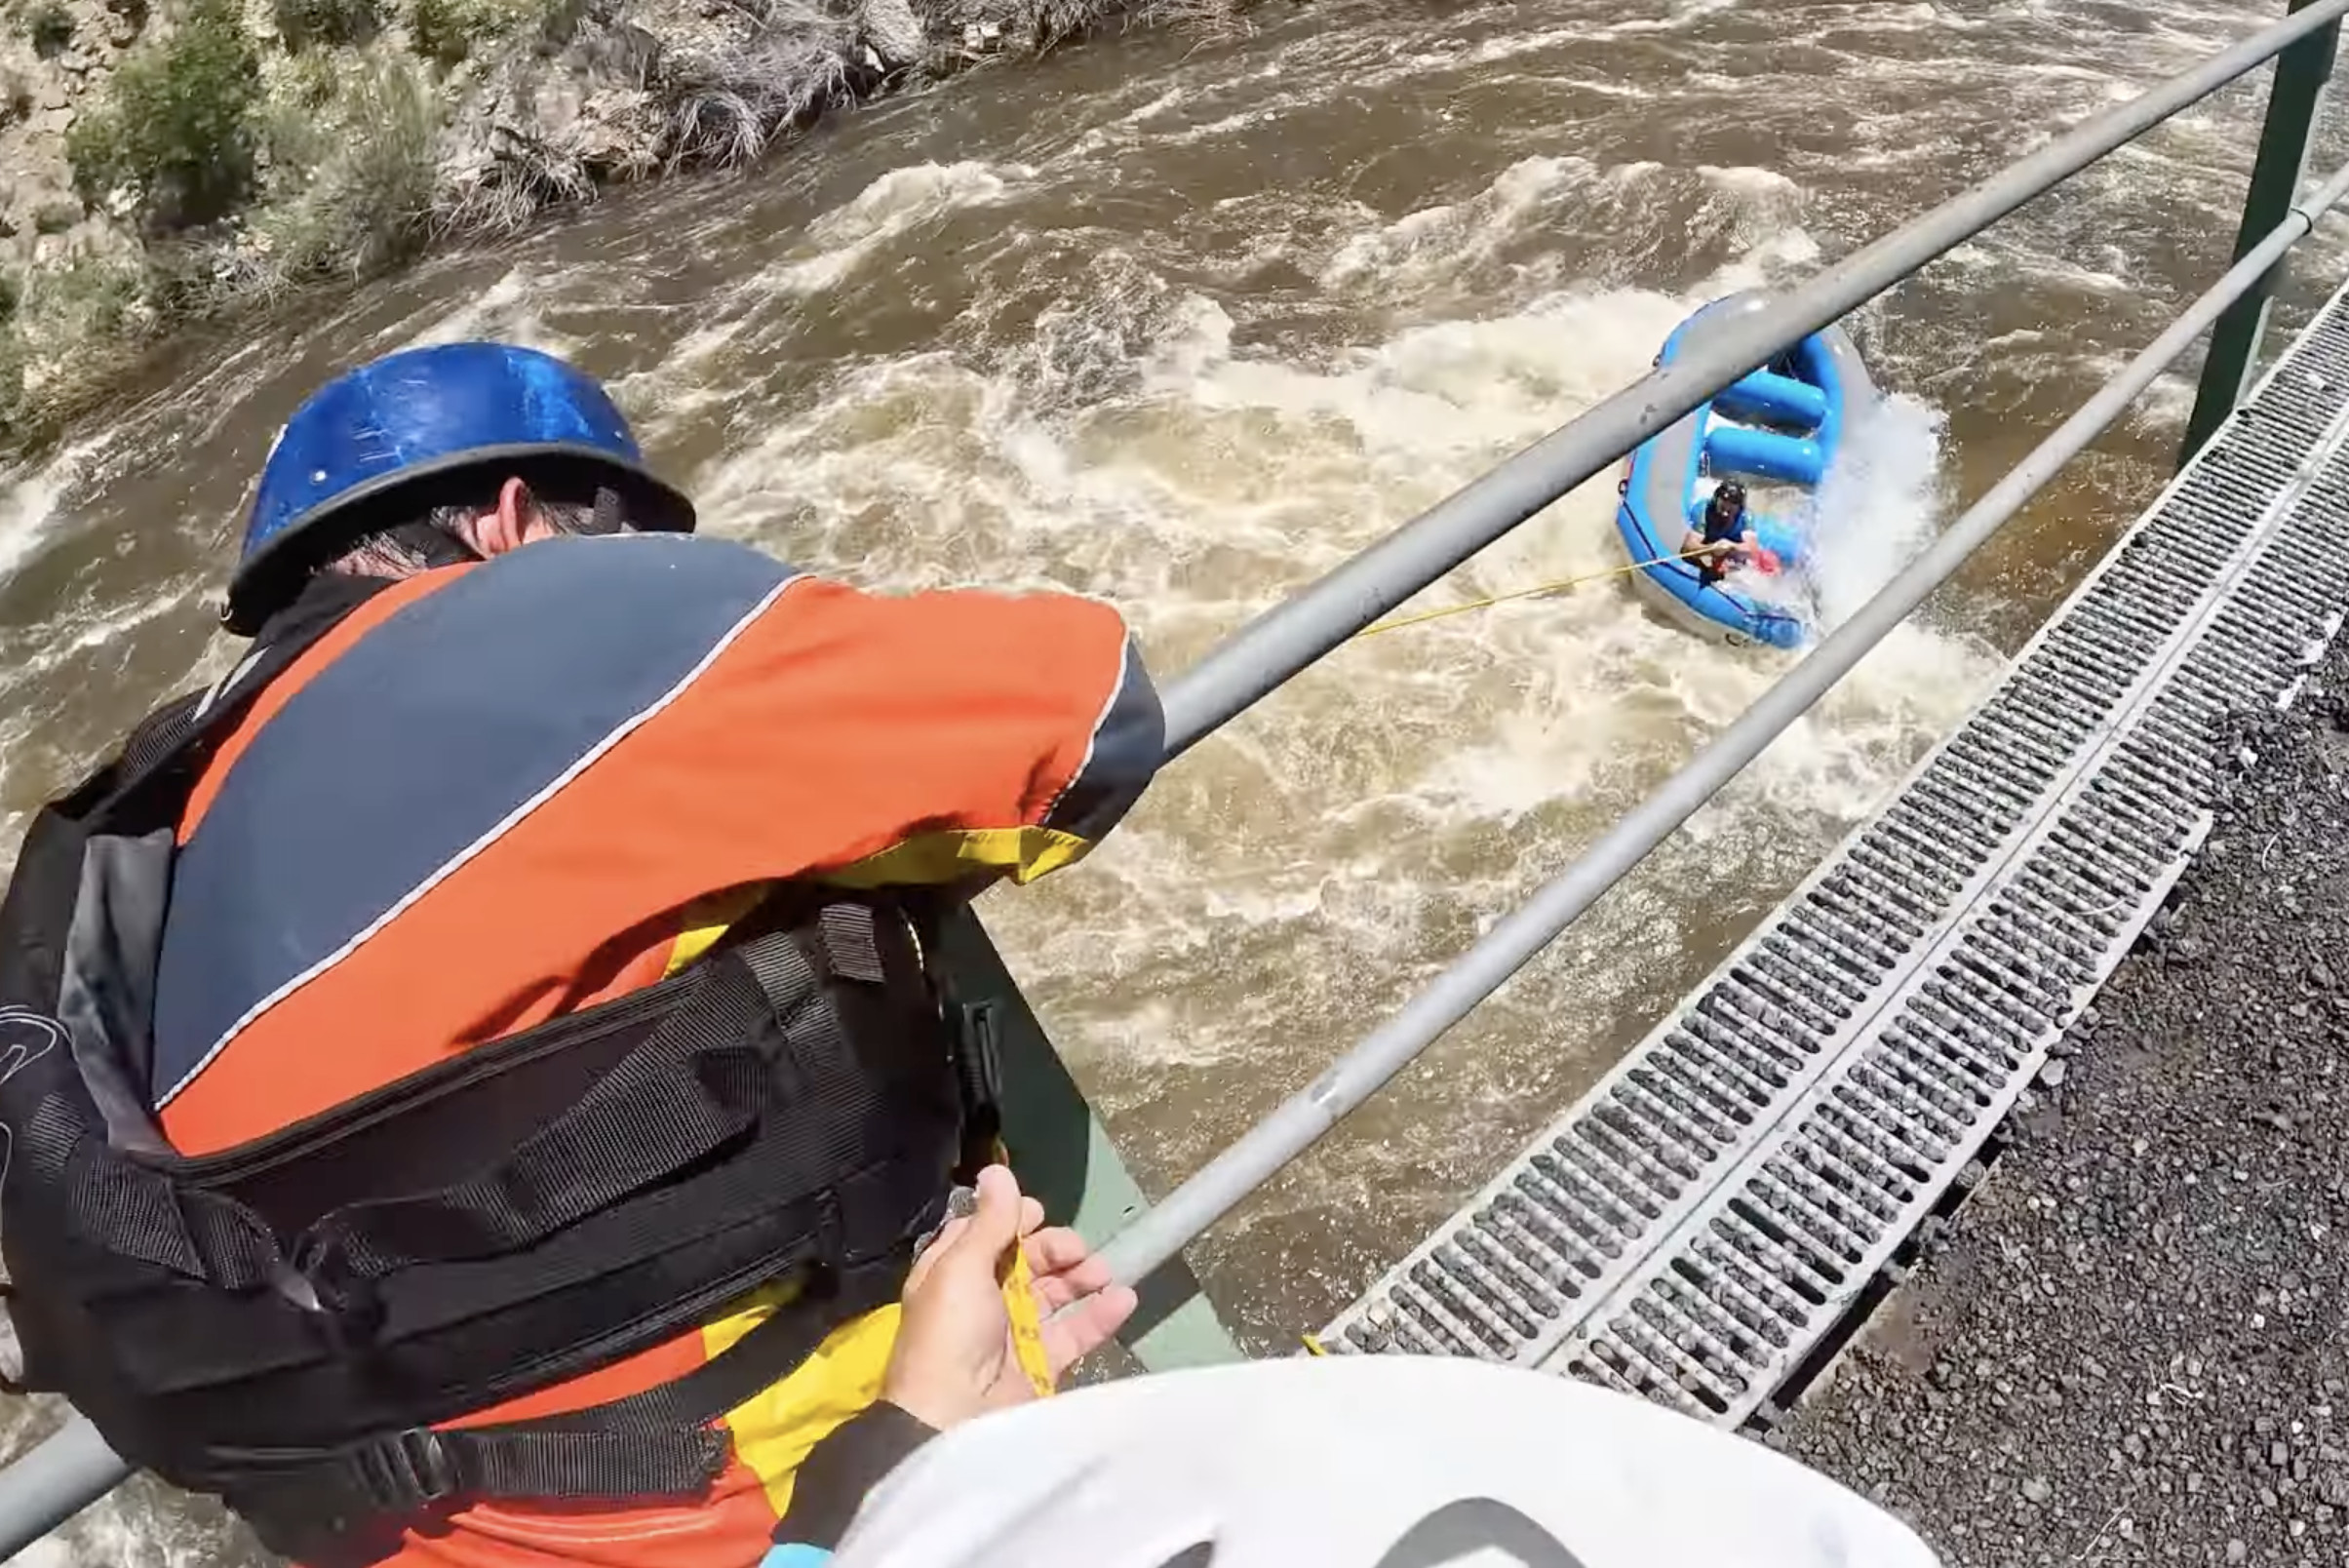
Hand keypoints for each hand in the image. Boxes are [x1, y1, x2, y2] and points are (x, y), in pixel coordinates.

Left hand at [879, 1164, 1137, 1431]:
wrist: (954, 1419)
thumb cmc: (950, 1334)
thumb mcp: (962, 1268)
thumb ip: (989, 1221)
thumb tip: (997, 1170)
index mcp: (953, 1273)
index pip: (986, 1234)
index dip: (1013, 1220)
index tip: (1038, 1214)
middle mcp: (983, 1299)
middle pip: (1026, 1261)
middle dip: (1055, 1248)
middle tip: (1076, 1249)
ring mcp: (1014, 1333)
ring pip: (1055, 1293)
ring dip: (1081, 1276)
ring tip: (1102, 1272)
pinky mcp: (1042, 1364)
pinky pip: (1076, 1332)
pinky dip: (1101, 1315)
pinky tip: (1122, 1299)